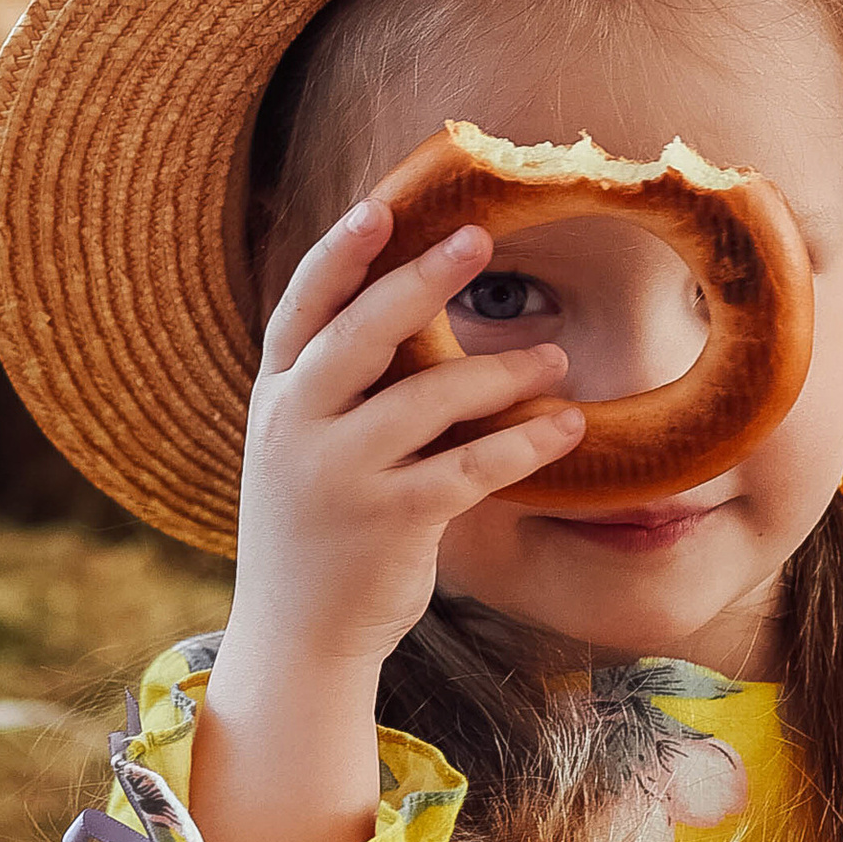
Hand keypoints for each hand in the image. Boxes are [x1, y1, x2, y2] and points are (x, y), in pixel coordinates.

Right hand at [192, 197, 584, 841]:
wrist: (297, 635)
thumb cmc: (316, 523)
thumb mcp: (301, 442)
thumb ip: (336, 381)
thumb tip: (402, 295)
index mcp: (275, 396)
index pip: (302, 306)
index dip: (340, 253)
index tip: (383, 206)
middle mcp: (295, 427)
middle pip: (361, 333)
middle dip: (422, 279)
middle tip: (480, 236)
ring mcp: (338, 476)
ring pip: (427, 398)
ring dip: (502, 371)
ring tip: (558, 357)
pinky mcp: (388, 524)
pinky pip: (469, 468)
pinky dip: (523, 442)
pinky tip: (566, 428)